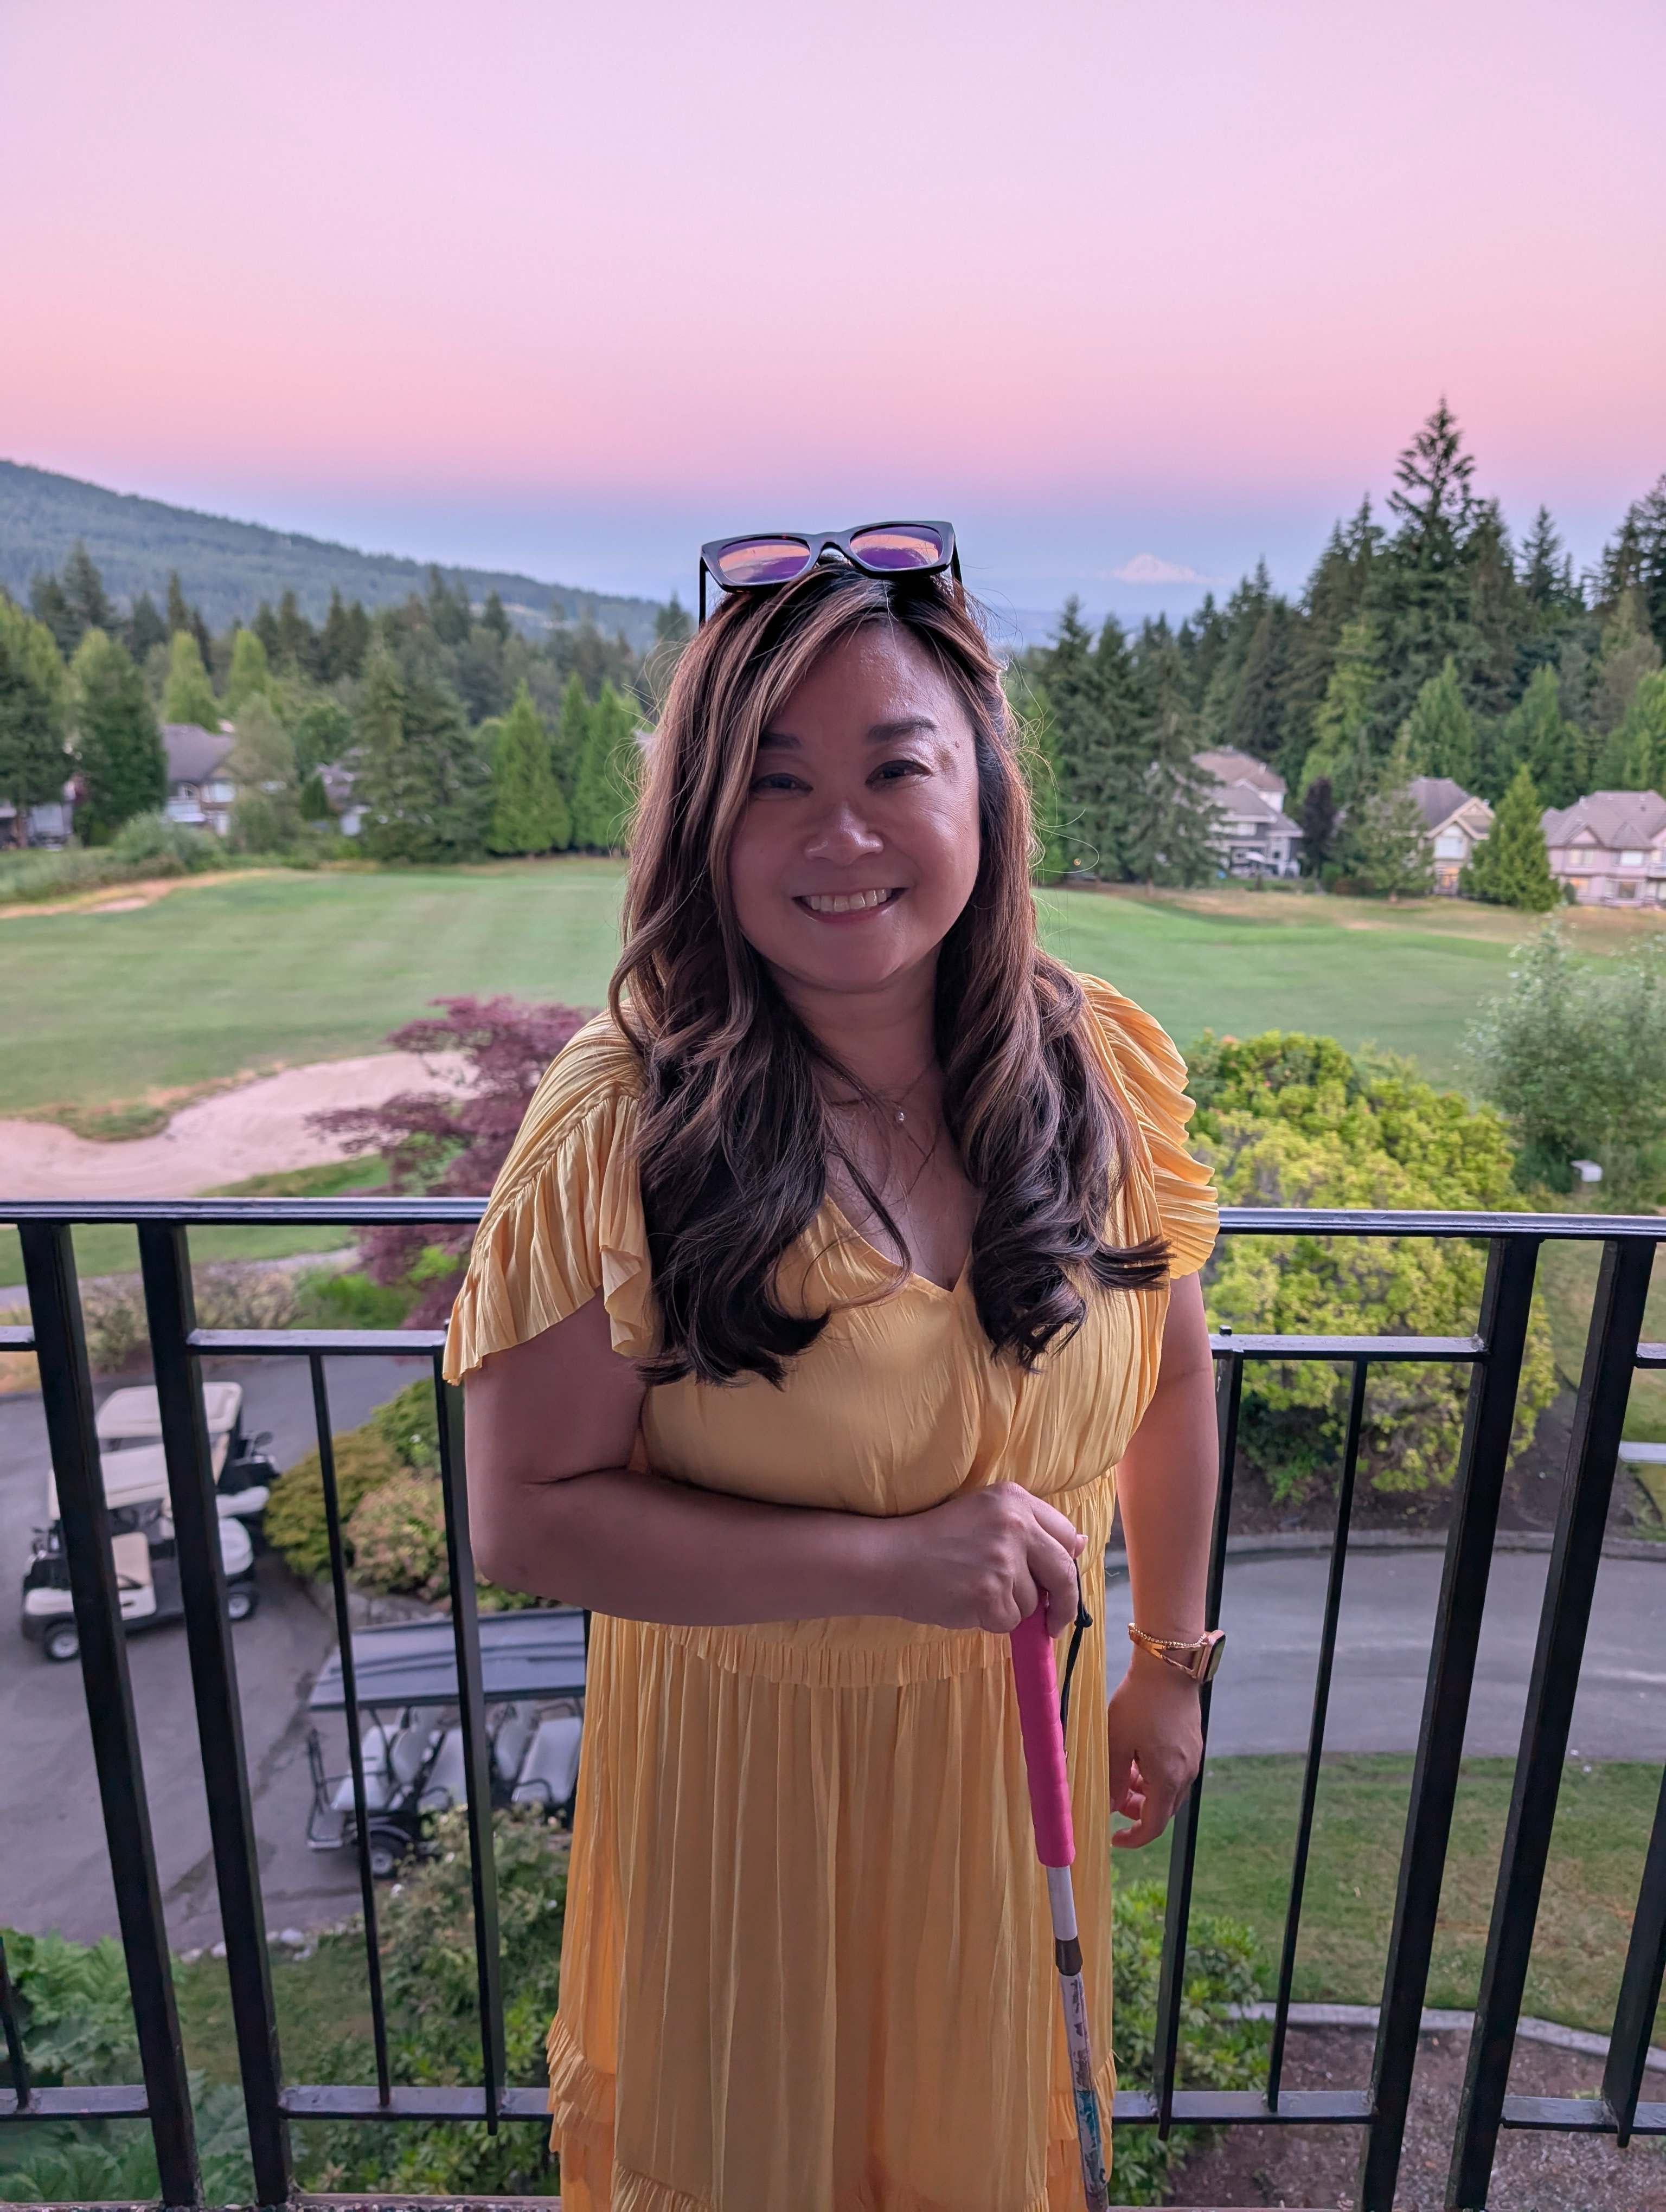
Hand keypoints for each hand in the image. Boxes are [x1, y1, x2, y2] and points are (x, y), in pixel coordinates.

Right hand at [879, 1481, 1085, 1633]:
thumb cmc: (935, 1539)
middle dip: (1064, 1602)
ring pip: (1032, 1601)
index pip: (1065, 1534)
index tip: (1058, 1580)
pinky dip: (991, 1620)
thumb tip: (1079, 1545)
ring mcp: (1003, 1561)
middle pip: (1063, 1572)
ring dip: (1010, 1607)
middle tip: (1053, 1620)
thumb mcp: (984, 1514)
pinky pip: (1009, 1621)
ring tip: (974, 1589)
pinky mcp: (990, 1594)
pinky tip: (966, 1602)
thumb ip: (1031, 1528)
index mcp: (1015, 1499)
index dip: (1064, 1561)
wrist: (890, 1558)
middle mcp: (1014, 1525)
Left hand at [1107, 1650, 1203, 1847]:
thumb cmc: (1140, 1702)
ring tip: (1122, 1772)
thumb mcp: (1116, 1741)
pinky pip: (1174, 1770)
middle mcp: (1186, 1773)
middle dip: (1137, 1811)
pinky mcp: (1192, 1743)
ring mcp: (1192, 1757)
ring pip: (1168, 1789)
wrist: (1168, 1666)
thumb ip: (1113, 1779)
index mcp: (1168, 1778)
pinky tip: (1137, 1755)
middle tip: (1114, 1798)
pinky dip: (1155, 1773)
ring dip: (1145, 1791)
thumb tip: (1111, 1807)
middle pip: (1163, 1809)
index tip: (1115, 1838)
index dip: (1134, 1838)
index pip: (1154, 1825)